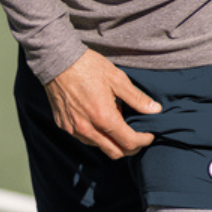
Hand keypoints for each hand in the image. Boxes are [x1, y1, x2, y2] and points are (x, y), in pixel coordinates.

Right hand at [44, 49, 161, 158]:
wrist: (56, 59)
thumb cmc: (88, 66)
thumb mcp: (117, 79)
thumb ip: (137, 98)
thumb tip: (156, 110)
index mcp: (104, 117)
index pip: (130, 142)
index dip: (144, 141)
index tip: (150, 136)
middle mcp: (88, 129)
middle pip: (116, 152)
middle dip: (130, 148)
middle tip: (138, 137)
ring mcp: (74, 129)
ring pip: (100, 147)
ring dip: (113, 142)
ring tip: (116, 124)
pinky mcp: (64, 126)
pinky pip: (86, 140)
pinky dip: (97, 136)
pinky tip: (100, 121)